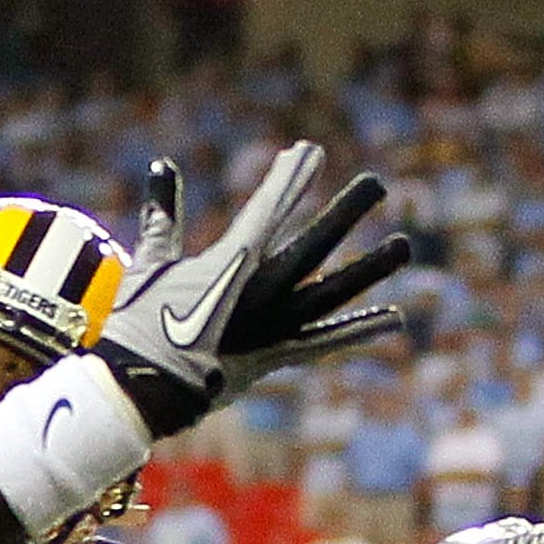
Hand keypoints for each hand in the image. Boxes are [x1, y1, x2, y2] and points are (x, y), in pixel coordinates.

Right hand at [99, 147, 410, 435]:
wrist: (142, 392)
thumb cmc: (139, 325)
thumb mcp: (149, 266)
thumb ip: (162, 216)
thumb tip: (164, 165)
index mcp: (229, 264)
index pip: (268, 209)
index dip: (291, 178)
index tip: (310, 151)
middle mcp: (262, 292)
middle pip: (314, 243)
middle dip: (346, 210)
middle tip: (377, 182)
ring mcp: (275, 327)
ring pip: (332, 293)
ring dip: (370, 268)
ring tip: (403, 245)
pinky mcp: (276, 358)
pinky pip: (325, 342)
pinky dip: (359, 330)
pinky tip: (393, 318)